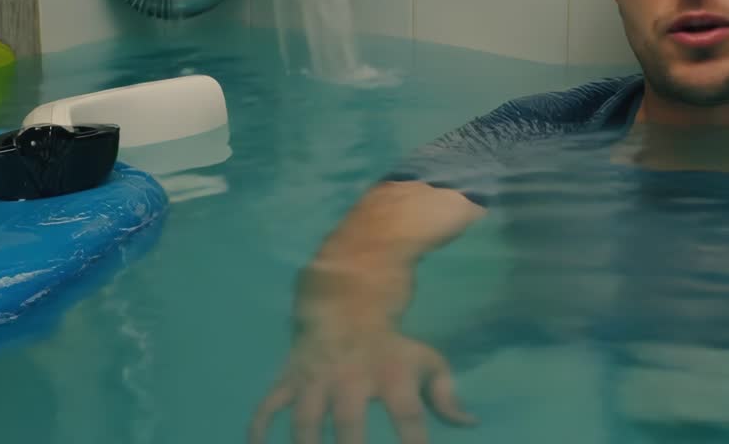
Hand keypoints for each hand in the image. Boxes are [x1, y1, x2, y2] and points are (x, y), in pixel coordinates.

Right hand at [249, 323, 477, 443]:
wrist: (345, 299)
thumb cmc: (391, 344)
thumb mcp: (425, 360)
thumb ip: (445, 395)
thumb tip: (469, 423)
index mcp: (391, 374)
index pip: (408, 417)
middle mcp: (351, 378)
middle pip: (350, 426)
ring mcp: (315, 380)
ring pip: (305, 423)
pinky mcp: (288, 379)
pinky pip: (267, 406)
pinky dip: (259, 429)